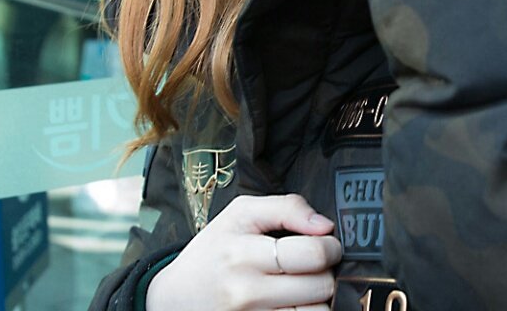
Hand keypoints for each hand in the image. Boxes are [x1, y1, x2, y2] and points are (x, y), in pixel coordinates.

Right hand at [145, 194, 341, 310]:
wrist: (176, 296)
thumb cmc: (213, 250)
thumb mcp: (240, 213)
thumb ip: (286, 207)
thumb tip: (324, 225)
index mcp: (243, 253)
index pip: (312, 254)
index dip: (330, 246)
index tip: (327, 242)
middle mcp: (247, 291)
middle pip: (320, 285)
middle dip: (327, 270)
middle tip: (317, 263)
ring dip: (319, 297)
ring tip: (306, 283)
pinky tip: (295, 300)